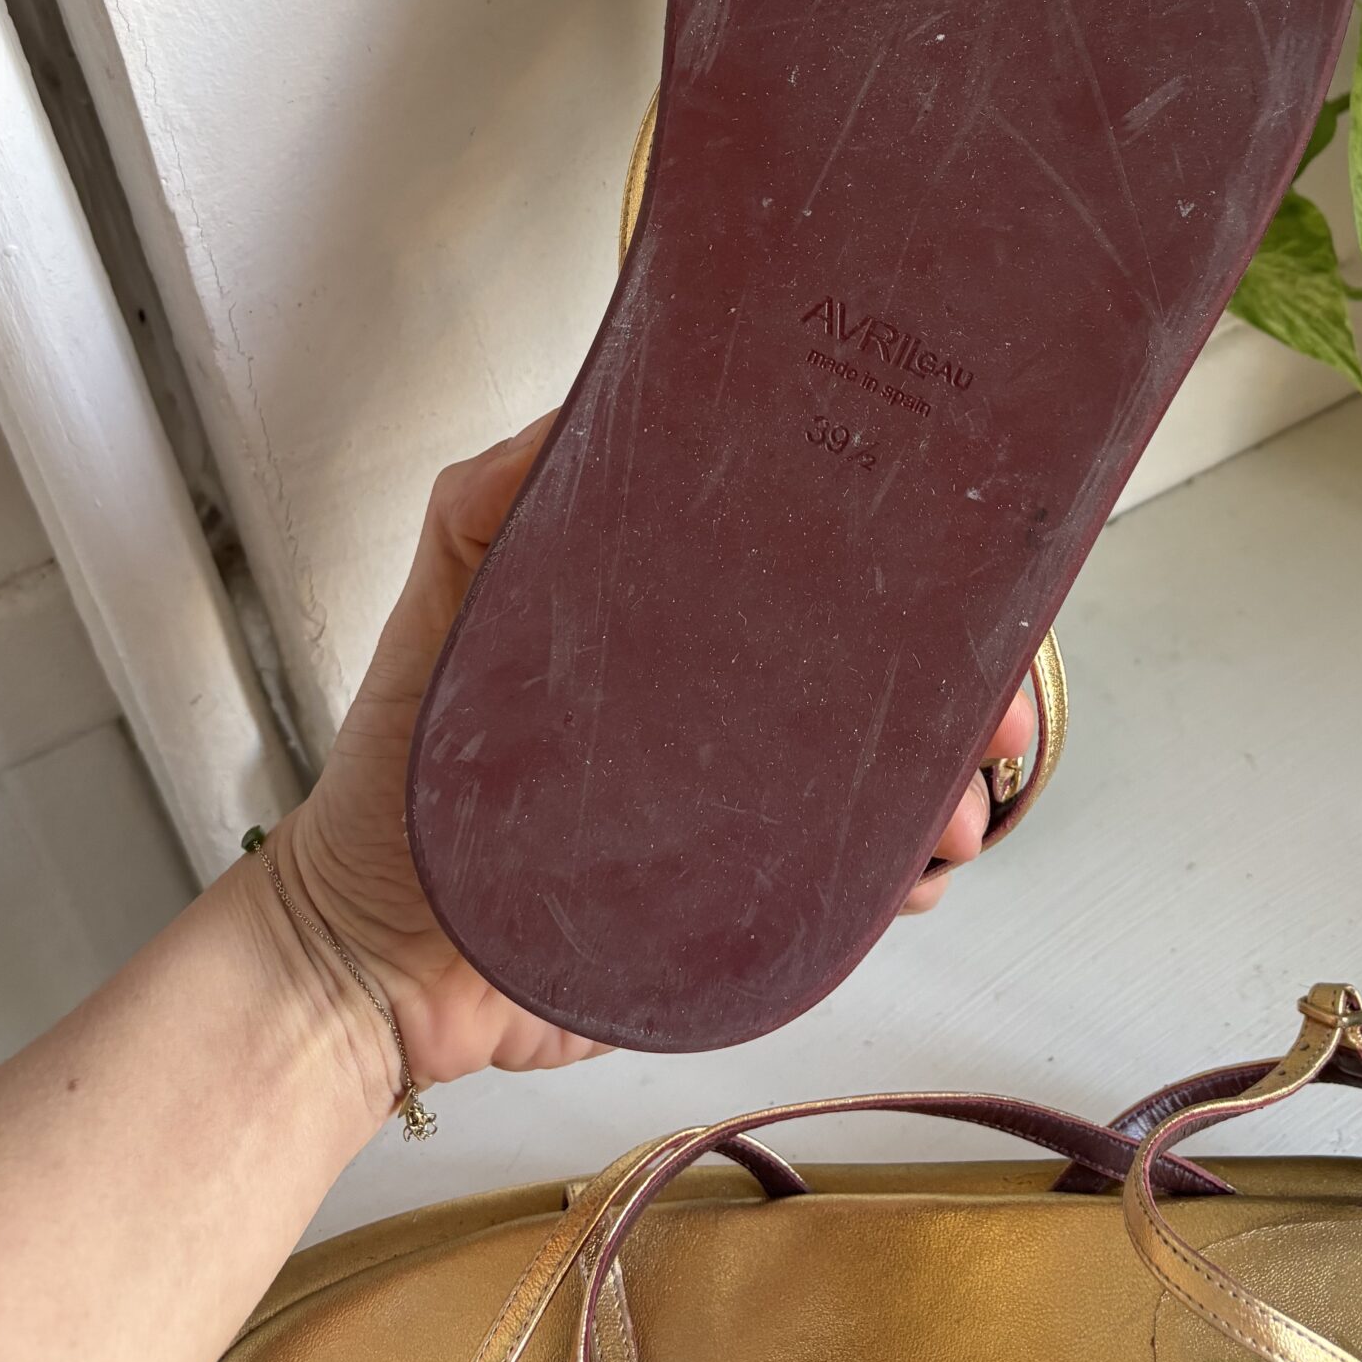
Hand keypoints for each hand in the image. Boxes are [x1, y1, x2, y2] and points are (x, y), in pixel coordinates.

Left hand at [279, 417, 1033, 1093]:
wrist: (371, 958)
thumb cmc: (397, 773)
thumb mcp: (445, 594)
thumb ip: (495, 493)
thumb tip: (588, 404)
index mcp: (677, 621)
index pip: (817, 574)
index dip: (908, 574)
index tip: (961, 587)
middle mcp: (722, 704)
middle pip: (882, 679)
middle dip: (963, 691)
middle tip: (991, 722)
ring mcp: (738, 805)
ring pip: (888, 782)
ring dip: (948, 790)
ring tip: (950, 818)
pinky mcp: (739, 902)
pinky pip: (852, 882)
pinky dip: (905, 874)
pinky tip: (913, 874)